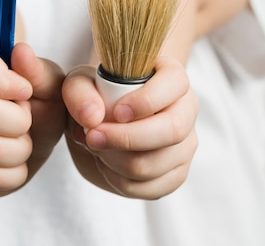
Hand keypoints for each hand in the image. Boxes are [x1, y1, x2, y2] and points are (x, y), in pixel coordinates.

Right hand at [0, 38, 64, 196]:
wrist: (29, 132)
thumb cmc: (39, 100)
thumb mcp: (49, 82)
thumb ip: (37, 69)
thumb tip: (20, 51)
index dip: (5, 82)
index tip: (25, 91)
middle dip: (18, 122)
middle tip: (27, 120)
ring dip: (19, 150)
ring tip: (22, 140)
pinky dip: (11, 174)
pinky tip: (13, 160)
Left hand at [62, 56, 197, 199]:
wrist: (99, 123)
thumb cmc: (96, 95)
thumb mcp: (79, 84)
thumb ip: (79, 93)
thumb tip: (92, 117)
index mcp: (170, 76)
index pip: (174, 83)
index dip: (147, 100)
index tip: (116, 112)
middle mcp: (185, 109)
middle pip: (172, 130)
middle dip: (126, 138)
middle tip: (93, 137)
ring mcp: (184, 144)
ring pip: (156, 163)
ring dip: (115, 160)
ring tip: (95, 146)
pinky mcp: (176, 173)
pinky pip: (150, 188)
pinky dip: (119, 179)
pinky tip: (106, 162)